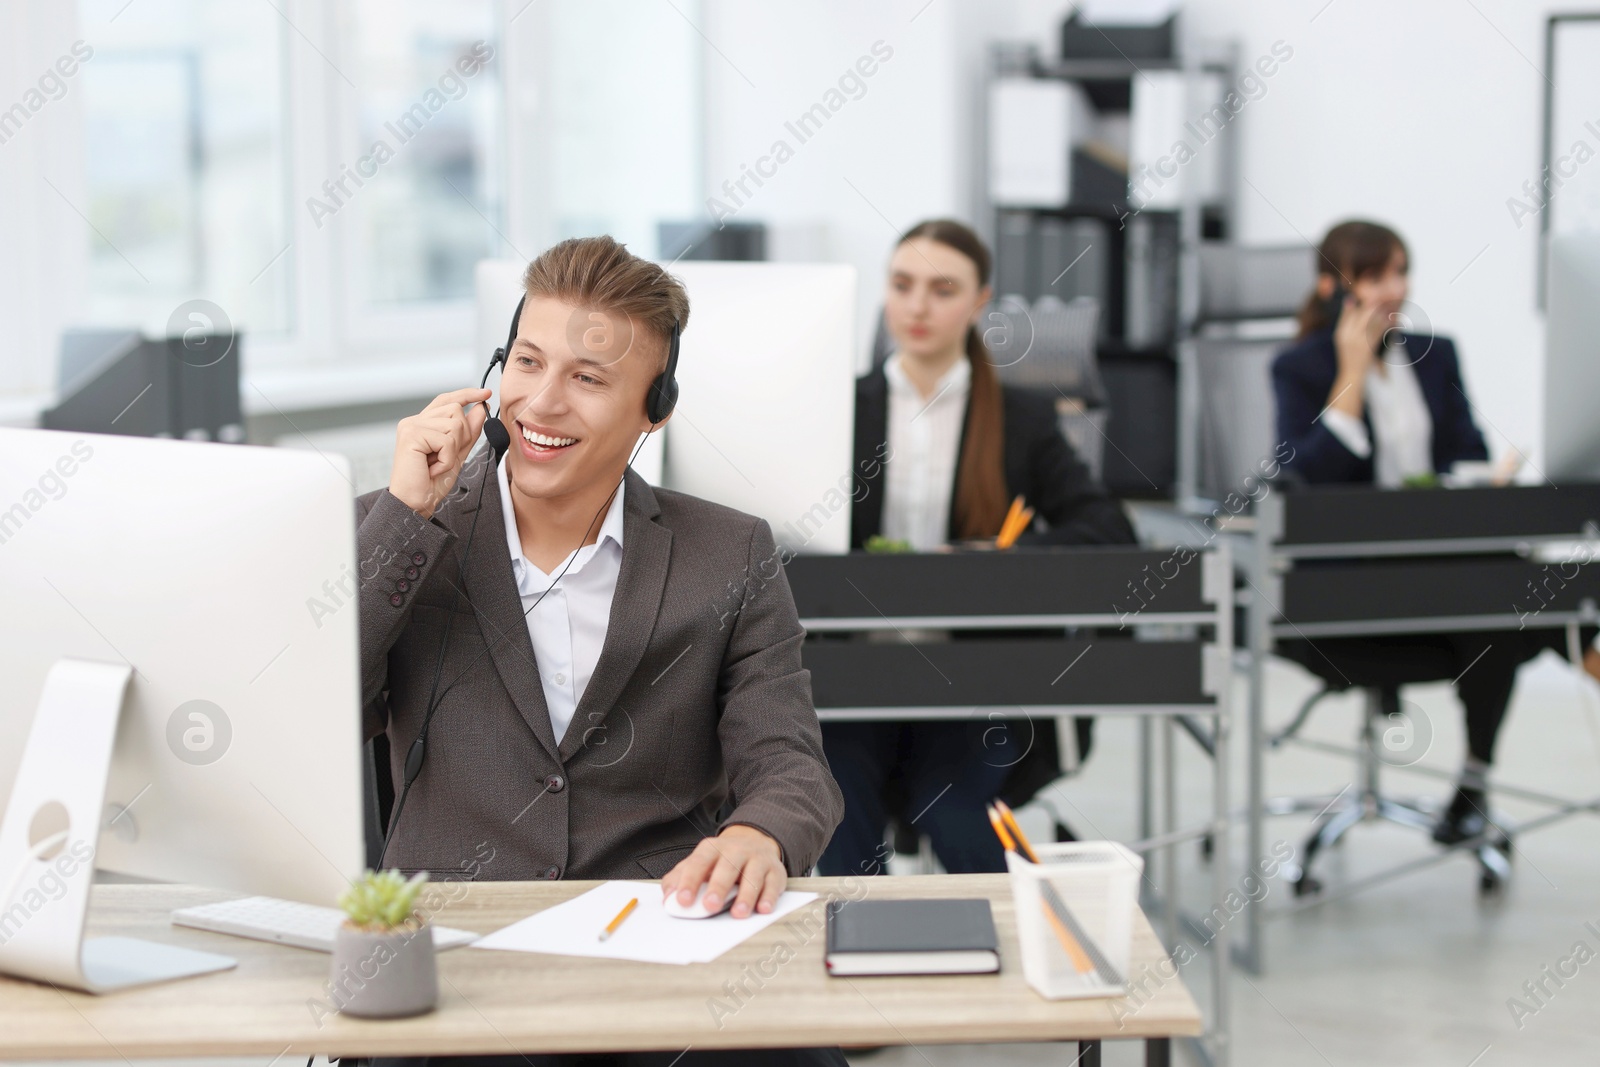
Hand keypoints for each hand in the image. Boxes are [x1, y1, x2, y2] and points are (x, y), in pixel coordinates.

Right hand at [389, 387, 491, 519]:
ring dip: (452, 450)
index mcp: (423, 423)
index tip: (486, 393)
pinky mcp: (411, 435)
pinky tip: (432, 469)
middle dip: (461, 436)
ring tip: (437, 464)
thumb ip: (468, 432)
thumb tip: (479, 408)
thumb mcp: (457, 454)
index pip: (447, 401)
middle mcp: (414, 421)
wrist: (414, 503)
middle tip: (444, 458)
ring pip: (454, 424)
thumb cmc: (431, 482)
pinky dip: (446, 459)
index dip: (467, 394)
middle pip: (455, 410)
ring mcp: (411, 426)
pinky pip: (446, 440)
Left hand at [660, 825, 785, 918]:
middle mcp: (736, 851)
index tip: (682, 900)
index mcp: (712, 849)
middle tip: (710, 906)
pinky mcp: (775, 871)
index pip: (699, 862)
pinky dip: (769, 897)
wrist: (754, 842)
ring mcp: (757, 859)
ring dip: (746, 896)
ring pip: (752, 876)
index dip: (690, 881)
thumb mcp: (698, 864)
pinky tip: (763, 908)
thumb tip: (667, 899)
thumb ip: (679, 879)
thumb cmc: (721, 861)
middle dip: (718, 887)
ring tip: (738, 913)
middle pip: (727, 867)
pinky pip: (773, 884)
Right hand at [1326, 296, 1382, 418]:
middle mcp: (1349, 337)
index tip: (1367, 296)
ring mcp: (1359, 342)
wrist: (1352, 374)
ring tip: (1390, 305)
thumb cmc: (1347, 355)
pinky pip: (1381, 331)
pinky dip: (1388, 324)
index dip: (1359, 303)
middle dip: (1374, 305)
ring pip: (1373, 321)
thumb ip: (1345, 319)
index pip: (1349, 313)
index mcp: (1340, 334)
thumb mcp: (1342, 338)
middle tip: (1383, 297)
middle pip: (1362, 315)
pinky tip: (1393, 319)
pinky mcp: (1370, 347)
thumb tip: (1350, 300)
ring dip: (1383, 312)